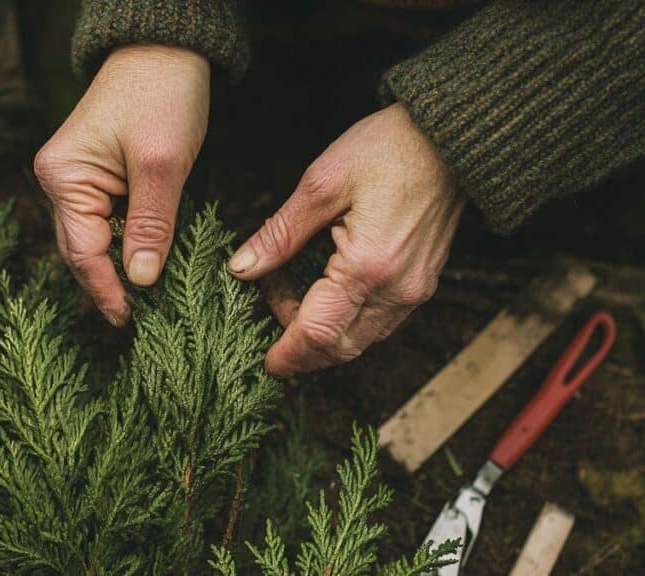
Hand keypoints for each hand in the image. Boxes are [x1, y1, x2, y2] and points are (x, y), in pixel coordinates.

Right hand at [34, 44, 209, 326]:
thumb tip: (142, 281)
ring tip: (145, 302)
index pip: (82, 251)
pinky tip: (143, 264)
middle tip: (140, 321)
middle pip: (81, 249)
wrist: (165, 49)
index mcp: (63, 177)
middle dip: (109, 284)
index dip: (106, 290)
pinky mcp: (96, 175)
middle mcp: (60, 180)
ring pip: (94, 238)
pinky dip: (124, 244)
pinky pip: (106, 221)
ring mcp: (75, 178)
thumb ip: (151, 225)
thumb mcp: (161, 165)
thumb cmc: (162, 95)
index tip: (130, 322)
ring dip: (117, 268)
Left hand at [228, 103, 464, 375]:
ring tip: (290, 294)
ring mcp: (415, 290)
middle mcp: (397, 290)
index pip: (319, 333)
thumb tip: (242, 269)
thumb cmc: (388, 149)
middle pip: (341, 348)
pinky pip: (379, 322)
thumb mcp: (320, 184)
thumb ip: (280, 234)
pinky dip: (347, 321)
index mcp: (368, 267)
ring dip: (322, 333)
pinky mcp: (422, 283)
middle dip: (300, 346)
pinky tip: (323, 293)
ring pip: (361, 340)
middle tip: (269, 312)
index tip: (265, 362)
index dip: (288, 353)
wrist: (451, 137)